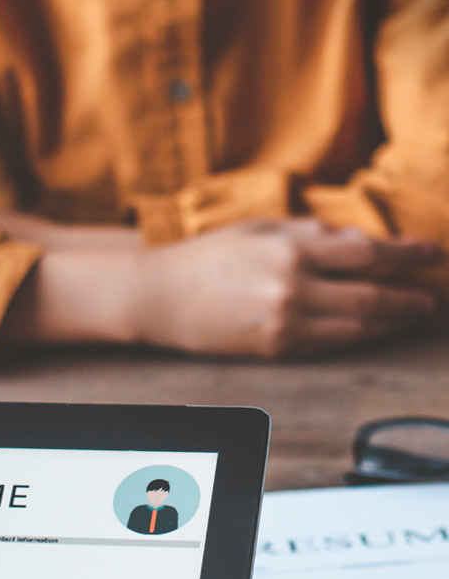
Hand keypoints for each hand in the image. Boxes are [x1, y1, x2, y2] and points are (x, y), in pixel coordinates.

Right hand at [129, 218, 437, 356]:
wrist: (157, 298)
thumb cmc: (202, 258)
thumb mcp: (257, 229)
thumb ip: (309, 233)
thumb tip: (356, 241)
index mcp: (290, 250)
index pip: (366, 253)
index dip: (404, 255)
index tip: (428, 254)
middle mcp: (292, 288)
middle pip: (371, 295)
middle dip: (408, 297)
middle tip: (432, 298)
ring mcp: (284, 323)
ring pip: (356, 326)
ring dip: (390, 322)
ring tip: (412, 317)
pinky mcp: (273, 349)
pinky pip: (328, 345)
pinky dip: (356, 338)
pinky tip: (370, 331)